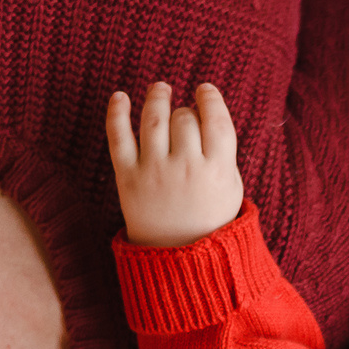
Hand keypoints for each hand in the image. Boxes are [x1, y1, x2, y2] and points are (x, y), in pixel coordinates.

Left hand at [107, 81, 244, 247]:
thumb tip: (206, 113)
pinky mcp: (127, 177)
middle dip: (186, 111)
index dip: (211, 98)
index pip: (216, 120)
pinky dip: (117, 112)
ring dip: (157, 96)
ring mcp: (155, 171)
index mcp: (218, 171)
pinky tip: (120, 96)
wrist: (180, 258)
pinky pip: (118, 136)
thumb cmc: (209, 219)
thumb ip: (222, 153)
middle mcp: (186, 168)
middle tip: (186, 116)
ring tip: (160, 89)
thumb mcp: (232, 188)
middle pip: (185, 118)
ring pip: (155, 117)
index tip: (205, 90)